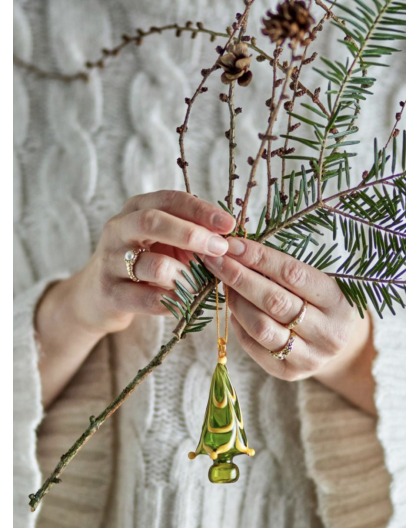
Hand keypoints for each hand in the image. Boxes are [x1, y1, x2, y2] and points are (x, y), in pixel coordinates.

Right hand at [67, 190, 235, 334]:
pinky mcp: (110, 293)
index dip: (201, 210)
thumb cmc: (143, 263)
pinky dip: (174, 302)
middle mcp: (119, 229)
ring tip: (200, 284)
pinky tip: (185, 303)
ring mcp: (110, 261)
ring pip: (154, 265)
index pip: (170, 200)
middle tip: (220, 249)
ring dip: (186, 276)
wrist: (97, 295)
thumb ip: (192, 235)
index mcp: (136, 208)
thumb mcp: (164, 241)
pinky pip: (148, 299)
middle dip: (192, 234)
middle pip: (153, 222)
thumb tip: (231, 238)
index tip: (229, 224)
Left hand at [203, 237, 375, 414]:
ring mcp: (309, 357)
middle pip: (274, 301)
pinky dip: (239, 324)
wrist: (339, 347)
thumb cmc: (321, 304)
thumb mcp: (316, 283)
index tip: (232, 245)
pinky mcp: (289, 373)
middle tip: (216, 260)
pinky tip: (234, 309)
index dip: (259, 257)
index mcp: (337, 302)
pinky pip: (254, 346)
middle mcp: (327, 332)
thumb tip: (238, 251)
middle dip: (239, 277)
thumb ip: (283, 271)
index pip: (292, 274)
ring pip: (261, 327)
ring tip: (224, 284)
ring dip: (236, 302)